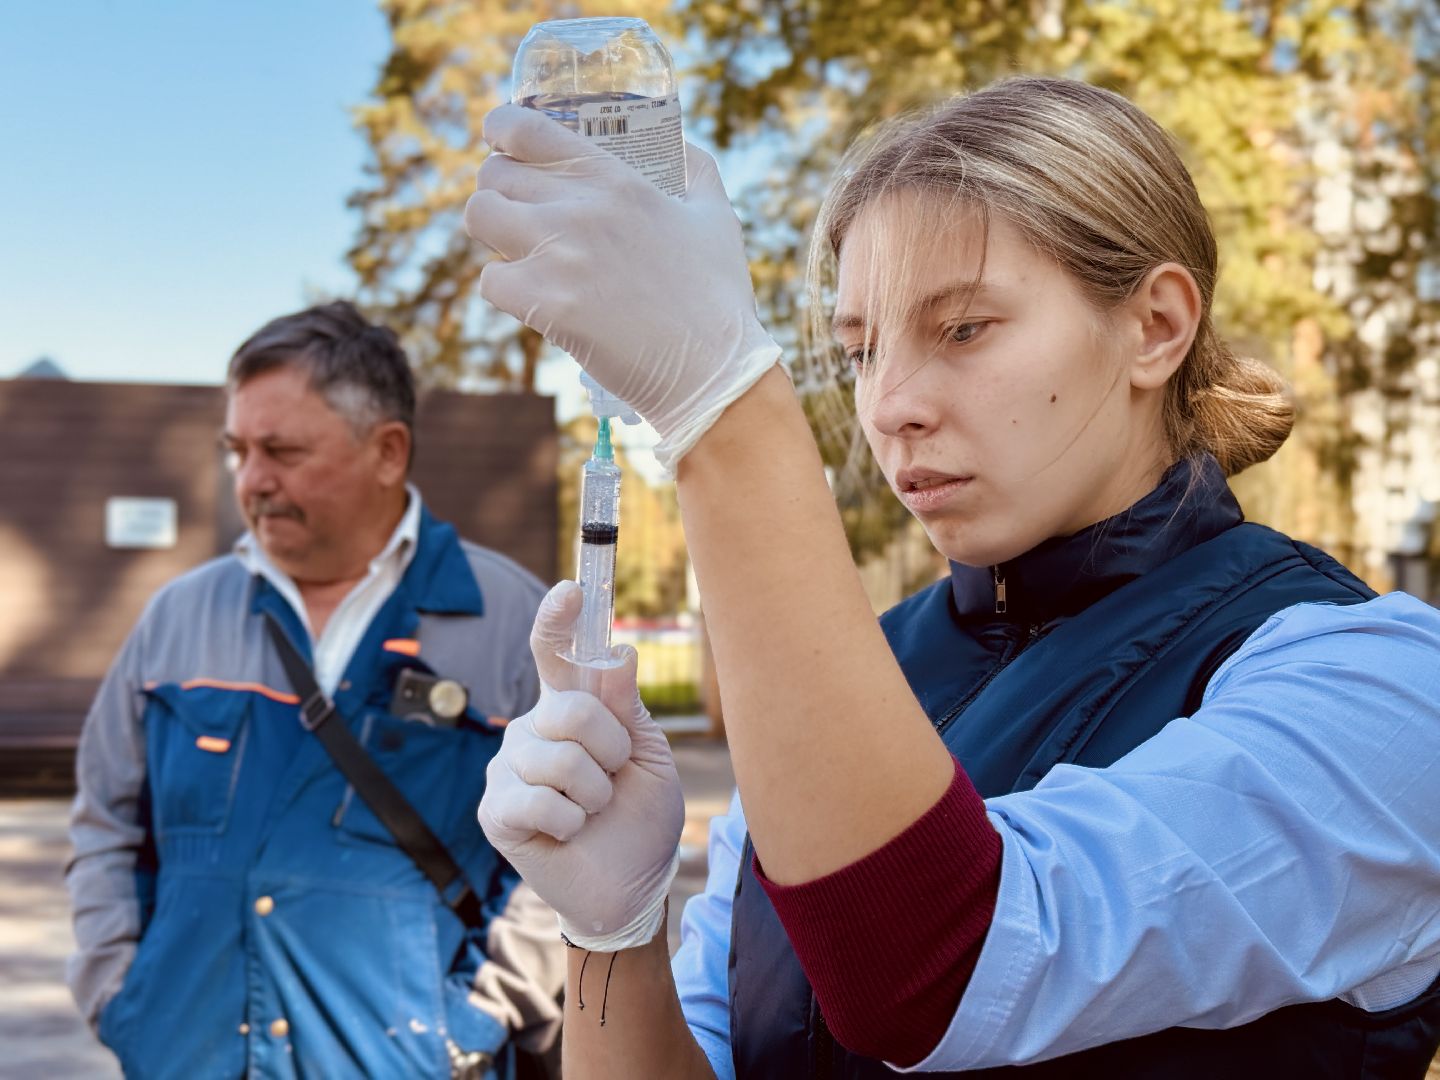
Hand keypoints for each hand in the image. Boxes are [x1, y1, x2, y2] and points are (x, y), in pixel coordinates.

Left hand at [464, 104, 782, 473]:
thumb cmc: (718, 296)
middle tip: (517, 211)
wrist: (712, 369)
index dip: (499, 129)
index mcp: (615, 179)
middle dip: (500, 190)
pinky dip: (505, 291)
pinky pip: (490, 281)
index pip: (525, 129)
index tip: (499, 141)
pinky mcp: (544, 304)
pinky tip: (534, 299)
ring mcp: (557, 255)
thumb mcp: (718, 217)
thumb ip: (699, 171)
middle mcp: (579, 207)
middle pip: (494, 174)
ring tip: (518, 251)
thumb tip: (683, 146)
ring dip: (492, 233)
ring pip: (479, 216)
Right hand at [477, 581, 684, 950]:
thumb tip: (618, 651)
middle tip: (613, 779)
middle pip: (571, 708)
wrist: (632, 884)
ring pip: (559, 758)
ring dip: (593, 793)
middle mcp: (533, 728)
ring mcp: (509, 767)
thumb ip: (627, 707)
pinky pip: (538, 799)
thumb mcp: (648, 754)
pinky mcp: (496, 809)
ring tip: (591, 811)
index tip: (571, 592)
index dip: (557, 620)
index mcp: (570, 708)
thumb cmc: (640, 814)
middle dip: (610, 749)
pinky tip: (569, 833)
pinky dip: (570, 821)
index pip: (554, 653)